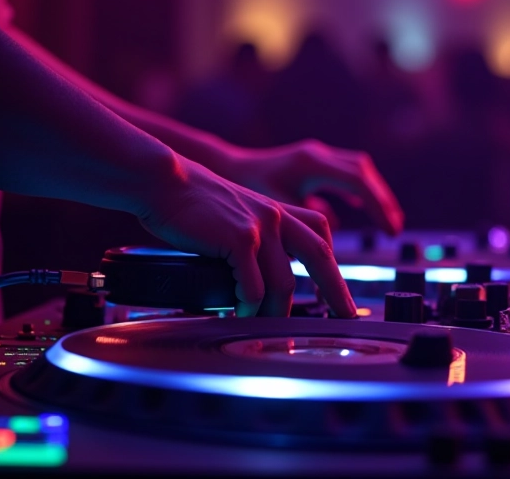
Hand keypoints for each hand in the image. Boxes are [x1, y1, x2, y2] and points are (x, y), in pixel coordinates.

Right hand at [138, 155, 355, 317]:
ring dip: (275, 312)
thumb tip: (262, 280)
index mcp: (278, 210)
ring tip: (267, 328)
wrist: (164, 182)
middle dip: (336, 291)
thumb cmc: (190, 203)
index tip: (339, 290)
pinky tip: (239, 313)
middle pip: (320, 257)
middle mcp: (277, 216)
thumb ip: (255, 238)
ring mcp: (261, 226)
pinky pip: (253, 287)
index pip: (320, 237)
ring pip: (283, 283)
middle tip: (345, 315)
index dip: (333, 264)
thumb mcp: (235, 214)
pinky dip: (248, 307)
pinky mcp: (240, 238)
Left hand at [217, 140, 403, 235]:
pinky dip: (355, 190)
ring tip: (385, 220)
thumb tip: (329, 245)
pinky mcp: (309, 163)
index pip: (358, 183)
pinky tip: (355, 206)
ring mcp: (314, 156)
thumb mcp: (275, 208)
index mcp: (311, 164)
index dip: (378, 207)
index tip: (390, 231)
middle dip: (381, 199)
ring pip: (356, 170)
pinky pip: (343, 172)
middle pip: (363, 172)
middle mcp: (316, 155)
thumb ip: (304, 223)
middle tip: (394, 227)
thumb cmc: (244, 188)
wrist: (224, 167)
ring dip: (372, 194)